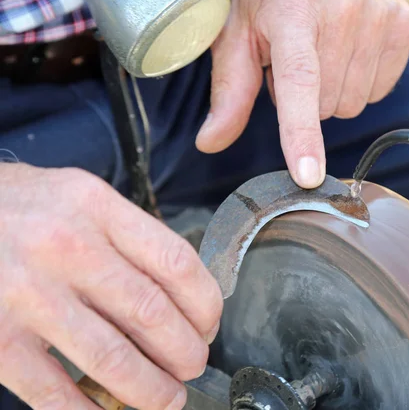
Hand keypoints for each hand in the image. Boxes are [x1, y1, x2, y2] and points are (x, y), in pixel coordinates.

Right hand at [0, 164, 222, 408]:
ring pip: (113, 359)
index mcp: (96, 208)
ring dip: (151, 389)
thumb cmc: (20, 208)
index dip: (206, 304)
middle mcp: (67, 247)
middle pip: (152, 314)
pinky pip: (54, 391)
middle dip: (186, 352)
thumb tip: (179, 289)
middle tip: (194, 365)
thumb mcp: (79, 197)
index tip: (209, 325)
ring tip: (167, 398)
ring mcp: (29, 294)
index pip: (176, 262)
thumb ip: (127, 235)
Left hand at [195, 0, 408, 188]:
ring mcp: (379, 14)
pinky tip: (347, 50)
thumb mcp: (240, 32)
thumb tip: (210, 142)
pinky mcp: (403, 22)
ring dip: (333, 90)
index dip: (302, 134)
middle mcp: (344, 9)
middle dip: (306, 98)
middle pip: (326, 106)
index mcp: (294, 11)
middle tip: (294, 61)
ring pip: (353, 103)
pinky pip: (379, 90)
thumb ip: (229, 91)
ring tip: (321, 51)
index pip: (300, 83)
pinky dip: (359, 81)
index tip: (309, 174)